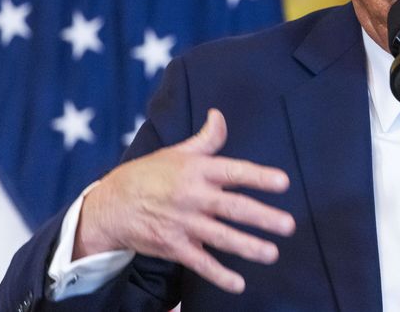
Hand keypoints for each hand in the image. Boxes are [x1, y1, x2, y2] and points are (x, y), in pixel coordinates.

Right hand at [74, 108, 294, 292]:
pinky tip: (238, 284)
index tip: (283, 183)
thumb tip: (219, 115)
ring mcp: (183, 223)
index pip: (234, 172)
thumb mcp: (176, 152)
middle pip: (233, 207)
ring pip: (221, 236)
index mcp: (197, 171)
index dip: (259, 177)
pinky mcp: (174, 246)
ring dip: (248, 247)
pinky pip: (200, 262)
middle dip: (263, 217)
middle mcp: (193, 197)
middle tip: (288, 225)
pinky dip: (219, 274)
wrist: (110, 205)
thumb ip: (206, 139)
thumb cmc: (148, 175)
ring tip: (272, 254)